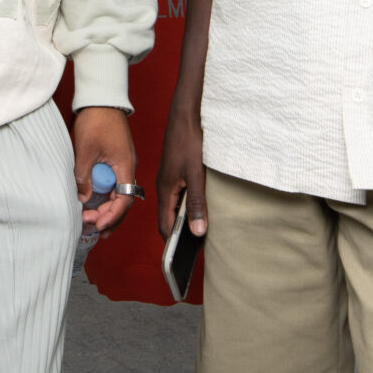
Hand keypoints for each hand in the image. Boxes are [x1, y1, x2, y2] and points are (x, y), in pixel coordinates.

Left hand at [72, 106, 134, 238]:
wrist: (101, 100)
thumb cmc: (96, 120)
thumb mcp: (85, 151)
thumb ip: (83, 176)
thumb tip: (83, 198)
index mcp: (125, 167)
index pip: (124, 201)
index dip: (112, 216)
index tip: (97, 224)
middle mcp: (127, 168)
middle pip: (123, 201)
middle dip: (109, 217)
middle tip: (91, 226)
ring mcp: (122, 165)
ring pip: (118, 194)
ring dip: (106, 209)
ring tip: (92, 222)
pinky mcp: (115, 161)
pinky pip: (113, 185)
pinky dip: (104, 197)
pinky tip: (94, 204)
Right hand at [158, 95, 206, 241]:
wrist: (187, 112)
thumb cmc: (189, 140)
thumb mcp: (196, 174)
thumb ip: (196, 203)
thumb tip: (197, 231)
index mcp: (164, 191)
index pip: (165, 227)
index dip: (174, 245)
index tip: (186, 260)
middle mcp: (166, 187)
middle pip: (171, 219)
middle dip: (182, 236)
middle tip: (200, 251)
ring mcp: (172, 179)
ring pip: (178, 206)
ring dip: (189, 219)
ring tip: (206, 233)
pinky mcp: (180, 171)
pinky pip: (183, 195)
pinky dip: (192, 205)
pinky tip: (207, 208)